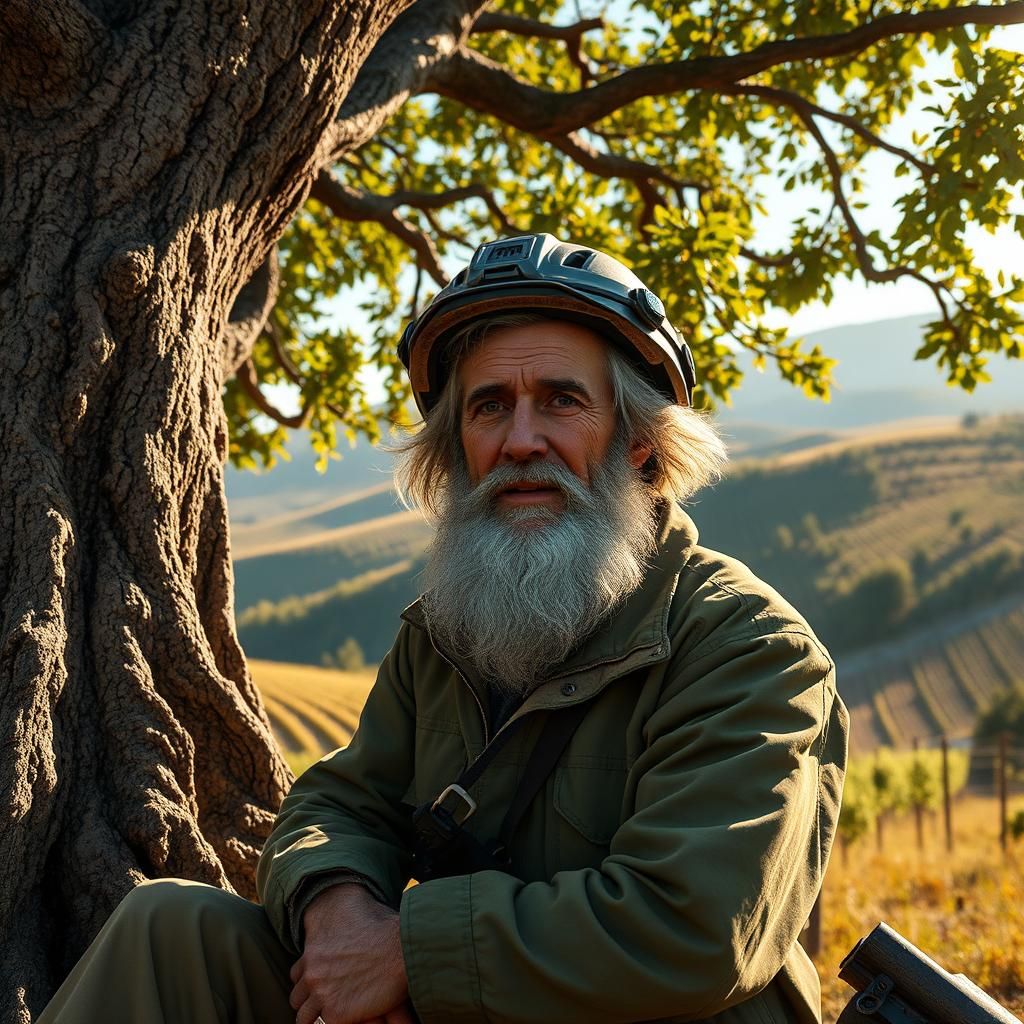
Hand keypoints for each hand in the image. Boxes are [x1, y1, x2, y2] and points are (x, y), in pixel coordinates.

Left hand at [290, 884, 408, 1023]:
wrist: (401, 946)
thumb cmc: (386, 928)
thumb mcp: (355, 916)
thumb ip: (342, 929)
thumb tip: (343, 924)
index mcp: (313, 950)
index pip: (297, 973)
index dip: (311, 979)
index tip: (325, 982)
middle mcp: (312, 973)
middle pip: (297, 997)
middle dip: (311, 999)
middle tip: (331, 1000)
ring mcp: (322, 994)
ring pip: (304, 1017)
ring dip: (318, 1015)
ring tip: (338, 1011)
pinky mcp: (336, 1013)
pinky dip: (335, 1021)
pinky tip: (349, 1016)